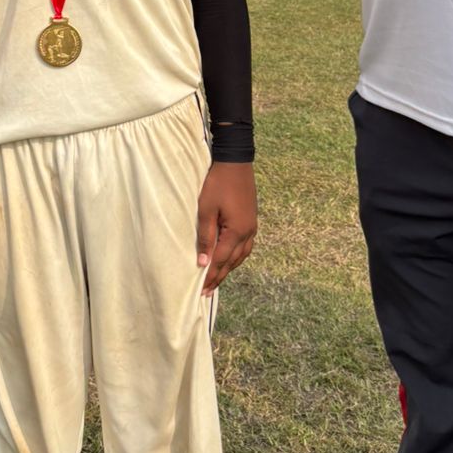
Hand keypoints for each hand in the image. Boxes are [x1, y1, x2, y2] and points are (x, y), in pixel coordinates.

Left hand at [196, 162, 256, 294]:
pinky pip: (245, 246)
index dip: (210, 276)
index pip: (221, 260)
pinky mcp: (251, 220)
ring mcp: (252, 226)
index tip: (200, 290)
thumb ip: (205, 237)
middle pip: (232, 261)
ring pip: (240, 256)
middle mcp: (248, 232)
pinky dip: (236, 257)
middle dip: (219, 277)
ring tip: (217, 280)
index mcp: (237, 231)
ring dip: (228, 268)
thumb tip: (203, 262)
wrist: (235, 161)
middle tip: (206, 292)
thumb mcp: (206, 209)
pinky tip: (229, 259)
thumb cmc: (217, 183)